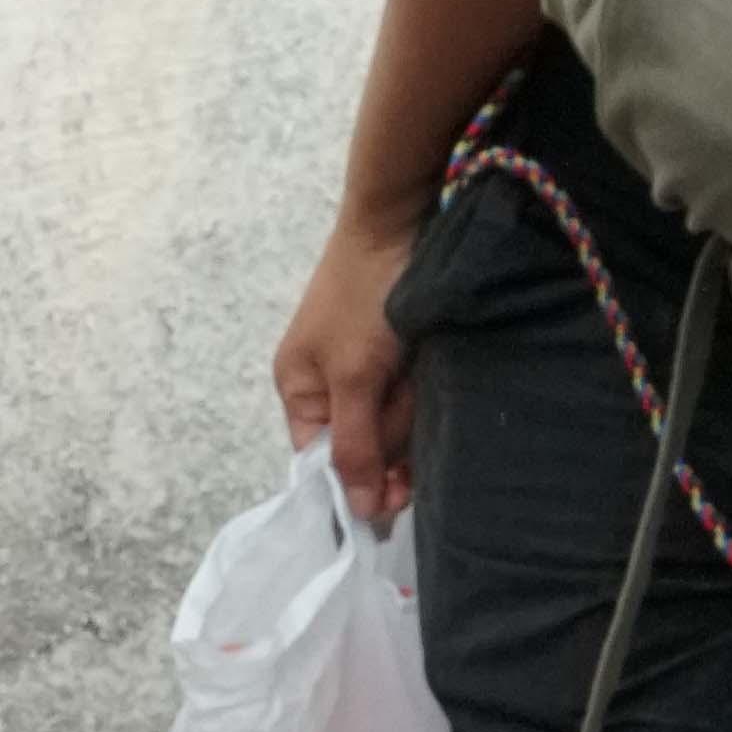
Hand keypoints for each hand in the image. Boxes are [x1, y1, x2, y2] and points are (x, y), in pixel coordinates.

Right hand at [270, 206, 424, 522]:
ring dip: (412, 418)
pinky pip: (414, 396)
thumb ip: (355, 446)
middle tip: (412, 430)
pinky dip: (425, 396)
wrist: (402, 217)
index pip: (320, 462)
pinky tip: (433, 383)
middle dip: (390, 445)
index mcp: (299, 391)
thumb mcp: (354, 377)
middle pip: (361, 447)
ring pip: (393, 424)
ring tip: (419, 384)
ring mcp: (368, 369)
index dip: (355, 483)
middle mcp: (330, 386)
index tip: (395, 499)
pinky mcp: (401, 354)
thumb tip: (360, 514)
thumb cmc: (364, 298)